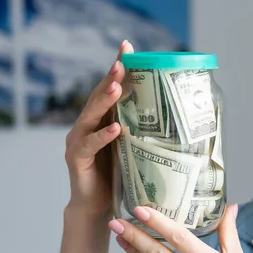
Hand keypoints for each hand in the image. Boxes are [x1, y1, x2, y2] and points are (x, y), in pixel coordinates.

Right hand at [64, 40, 133, 215]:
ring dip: (105, 100)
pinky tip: (116, 128)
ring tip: (118, 86)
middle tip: (122, 61)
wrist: (98, 205)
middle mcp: (87, 124)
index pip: (110, 88)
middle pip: (99, 96)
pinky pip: (90, 144)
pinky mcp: (77, 158)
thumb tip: (175, 115)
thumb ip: (142, 129)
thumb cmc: (118, 174)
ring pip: (92, 115)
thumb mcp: (132, 147)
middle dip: (111, 77)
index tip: (127, 46)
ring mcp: (78, 140)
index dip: (118, 67)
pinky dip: (103, 135)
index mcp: (101, 118)